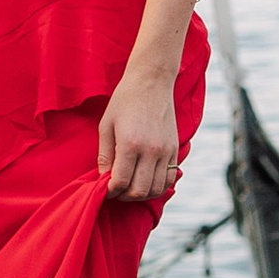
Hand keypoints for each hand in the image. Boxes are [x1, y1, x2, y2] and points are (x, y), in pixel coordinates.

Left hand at [97, 67, 181, 203]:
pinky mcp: (175, 149)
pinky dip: (157, 186)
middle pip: (139, 191)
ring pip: (156, 189)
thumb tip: (103, 178)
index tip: (104, 188)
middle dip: (124, 196)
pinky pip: (169, 179)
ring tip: (130, 186)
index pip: (120, 182)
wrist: (152, 81)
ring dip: (141, 194)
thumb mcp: (106, 125)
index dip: (110, 191)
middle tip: (115, 190)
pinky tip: (146, 180)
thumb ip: (105, 155)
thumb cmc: (124, 100)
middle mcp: (151, 151)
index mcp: (130, 144)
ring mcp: (166, 151)